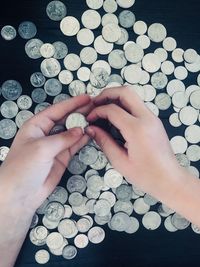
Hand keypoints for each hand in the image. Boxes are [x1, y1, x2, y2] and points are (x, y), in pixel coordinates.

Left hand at [0, 95, 90, 212]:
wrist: (20, 194)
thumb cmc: (24, 167)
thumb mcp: (42, 148)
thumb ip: (63, 138)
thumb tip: (81, 130)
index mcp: (36, 125)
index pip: (57, 110)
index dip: (72, 103)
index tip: (87, 97)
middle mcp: (46, 133)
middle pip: (66, 119)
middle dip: (80, 112)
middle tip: (96, 106)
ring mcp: (55, 146)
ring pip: (72, 132)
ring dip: (83, 125)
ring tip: (97, 117)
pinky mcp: (62, 157)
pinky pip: (75, 145)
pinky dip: (83, 139)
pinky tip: (92, 132)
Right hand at [86, 87, 185, 197]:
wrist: (170, 179)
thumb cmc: (146, 175)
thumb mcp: (120, 162)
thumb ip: (104, 142)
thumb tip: (91, 129)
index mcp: (137, 129)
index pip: (112, 109)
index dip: (97, 111)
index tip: (89, 119)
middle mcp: (147, 118)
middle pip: (125, 92)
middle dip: (106, 94)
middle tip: (94, 104)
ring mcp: (152, 118)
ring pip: (132, 96)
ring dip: (115, 98)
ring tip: (102, 109)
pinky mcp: (154, 120)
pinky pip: (136, 105)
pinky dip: (123, 105)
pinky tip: (114, 116)